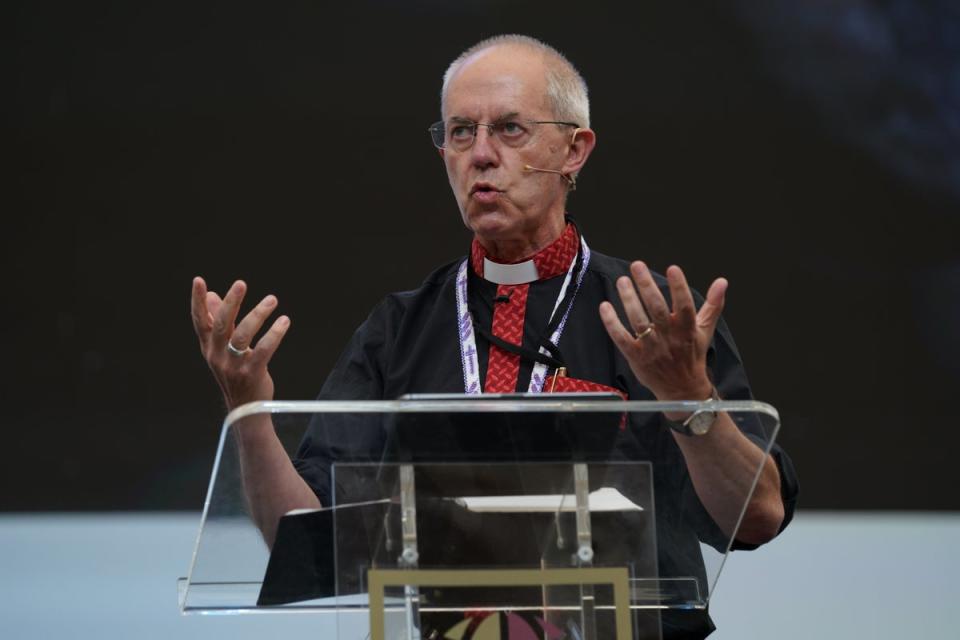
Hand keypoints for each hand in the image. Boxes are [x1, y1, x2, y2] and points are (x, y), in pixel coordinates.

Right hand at [190, 277, 290, 409]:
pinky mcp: (252, 373)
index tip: (198, 281)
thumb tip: (211, 295)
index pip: (200, 321)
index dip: (197, 301)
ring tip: (271, 300)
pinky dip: (274, 334)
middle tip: (240, 284)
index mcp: (209, 347)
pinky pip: (264, 350)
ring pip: (243, 335)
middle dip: (230, 302)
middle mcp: (217, 355)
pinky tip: (284, 321)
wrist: (245, 409)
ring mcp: (234, 366)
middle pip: (221, 324)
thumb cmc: (235, 373)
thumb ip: (219, 322)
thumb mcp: (222, 348)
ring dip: (257, 314)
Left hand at [599, 262, 725, 400]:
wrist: (682, 390)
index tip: (673, 268)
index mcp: (687, 329)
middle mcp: (670, 338)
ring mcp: (652, 348)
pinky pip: (622, 338)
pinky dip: (612, 323)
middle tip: (637, 265)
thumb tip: (722, 281)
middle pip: (657, 308)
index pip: (684, 305)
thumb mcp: (705, 330)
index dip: (679, 287)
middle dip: (647, 286)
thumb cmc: (692, 355)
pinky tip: (605, 306)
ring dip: (629, 300)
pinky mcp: (636, 357)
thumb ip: (713, 305)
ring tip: (622, 280)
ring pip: (638, 321)